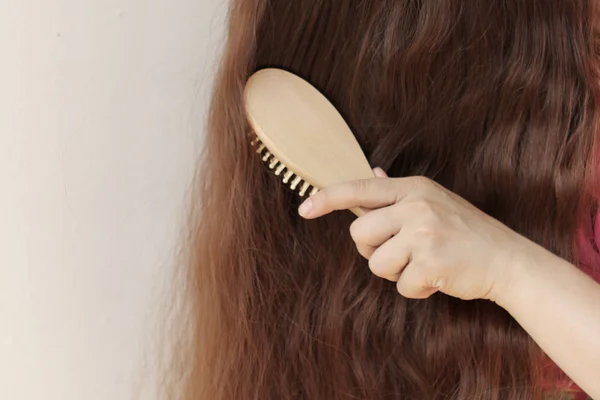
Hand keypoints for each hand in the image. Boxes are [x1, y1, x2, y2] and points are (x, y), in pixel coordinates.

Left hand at [298, 168, 538, 302]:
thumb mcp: (432, 201)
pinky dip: (416, 289)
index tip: (304, 208)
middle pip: (359, 234)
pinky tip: (437, 278)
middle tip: (404, 251)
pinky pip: (400, 286)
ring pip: (376, 264)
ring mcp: (423, 233)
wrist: (507, 259)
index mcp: (412, 188)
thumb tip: (369, 171)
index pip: (358, 190)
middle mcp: (415, 206)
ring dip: (397, 272)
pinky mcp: (430, 262)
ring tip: (425, 263)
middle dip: (375, 250)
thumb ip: (397, 192)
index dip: (326, 199)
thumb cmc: (465, 232)